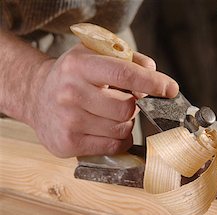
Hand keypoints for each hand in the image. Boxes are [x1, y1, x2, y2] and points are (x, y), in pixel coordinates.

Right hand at [26, 44, 178, 157]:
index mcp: (79, 66)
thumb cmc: (74, 76)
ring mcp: (68, 121)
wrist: (36, 96)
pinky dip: (119, 139)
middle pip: (127, 108)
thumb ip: (129, 59)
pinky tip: (105, 129)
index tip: (170, 88)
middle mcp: (70, 93)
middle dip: (133, 106)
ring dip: (125, 123)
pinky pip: (114, 146)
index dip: (152, 82)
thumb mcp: (95, 55)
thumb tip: (154, 73)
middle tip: (123, 101)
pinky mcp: (69, 144)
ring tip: (108, 114)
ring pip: (122, 129)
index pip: (124, 74)